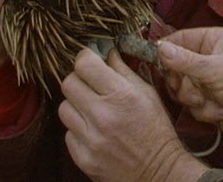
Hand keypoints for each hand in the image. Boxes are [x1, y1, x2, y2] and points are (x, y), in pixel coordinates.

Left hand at [59, 49, 207, 181]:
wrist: (158, 171)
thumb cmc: (156, 129)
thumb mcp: (147, 93)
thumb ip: (123, 70)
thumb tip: (106, 53)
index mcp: (121, 95)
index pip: (84, 64)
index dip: (85, 57)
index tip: (90, 59)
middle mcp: (102, 115)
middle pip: (68, 83)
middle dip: (79, 79)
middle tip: (90, 83)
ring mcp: (90, 139)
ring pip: (64, 107)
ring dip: (76, 104)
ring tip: (92, 109)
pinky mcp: (82, 157)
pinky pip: (68, 132)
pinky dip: (78, 128)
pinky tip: (93, 129)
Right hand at [158, 28, 222, 155]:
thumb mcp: (216, 70)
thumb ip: (185, 61)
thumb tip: (159, 48)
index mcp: (211, 40)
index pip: (179, 39)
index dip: (166, 52)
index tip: (160, 65)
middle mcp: (205, 58)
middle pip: (174, 67)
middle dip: (184, 83)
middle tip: (196, 89)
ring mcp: (204, 80)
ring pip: (180, 88)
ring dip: (195, 99)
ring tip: (214, 101)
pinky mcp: (205, 100)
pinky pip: (190, 104)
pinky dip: (204, 110)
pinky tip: (222, 112)